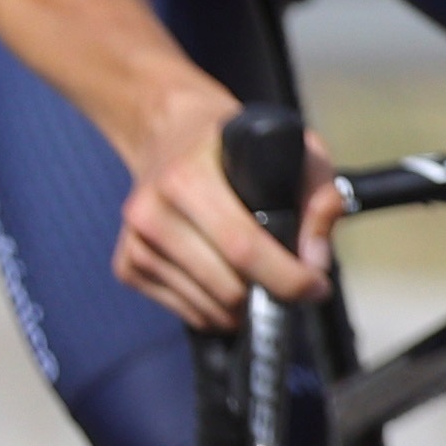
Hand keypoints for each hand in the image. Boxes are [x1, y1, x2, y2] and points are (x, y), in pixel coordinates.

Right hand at [112, 86, 333, 331]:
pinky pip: (182, 310)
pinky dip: (213, 308)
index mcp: (188, 177)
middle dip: (270, 295)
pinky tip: (227, 282)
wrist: (170, 135)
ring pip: (205, 305)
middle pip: (225, 285)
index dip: (286, 276)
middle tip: (295, 288)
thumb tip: (315, 261)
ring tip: (261, 283)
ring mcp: (134, 242)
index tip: (317, 287)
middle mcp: (151, 211)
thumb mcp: (296, 150)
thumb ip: (319, 196)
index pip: (242, 246)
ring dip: (242, 308)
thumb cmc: (241, 146)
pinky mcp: (125, 265)